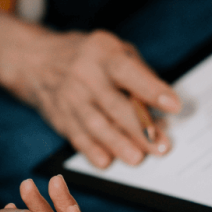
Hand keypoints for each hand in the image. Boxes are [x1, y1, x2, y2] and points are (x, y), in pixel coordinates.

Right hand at [0, 2, 180, 168]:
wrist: (37, 62)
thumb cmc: (88, 57)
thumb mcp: (113, 49)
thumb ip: (138, 74)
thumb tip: (161, 107)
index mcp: (102, 54)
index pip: (128, 72)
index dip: (151, 90)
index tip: (174, 106)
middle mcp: (84, 76)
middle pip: (114, 105)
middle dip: (139, 128)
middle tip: (161, 146)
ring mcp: (70, 98)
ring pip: (95, 125)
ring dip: (118, 144)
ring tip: (137, 158)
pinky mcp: (61, 118)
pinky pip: (77, 137)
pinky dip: (91, 151)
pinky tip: (106, 161)